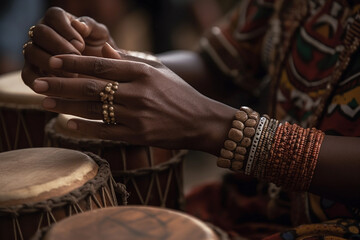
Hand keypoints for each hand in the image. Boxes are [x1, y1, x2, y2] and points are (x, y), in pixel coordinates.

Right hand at [22, 7, 115, 89]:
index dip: (66, 30)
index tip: (81, 44)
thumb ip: (91, 27)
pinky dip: (40, 81)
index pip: (54, 16)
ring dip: (49, 63)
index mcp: (59, 21)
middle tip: (76, 58)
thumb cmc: (101, 51)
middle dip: (58, 46)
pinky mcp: (33, 73)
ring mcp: (35, 53)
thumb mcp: (101, 37)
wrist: (102, 77)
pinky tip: (57, 86)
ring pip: (30, 51)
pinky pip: (27, 75)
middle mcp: (43, 35)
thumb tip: (78, 25)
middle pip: (39, 32)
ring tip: (70, 75)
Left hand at [32, 45, 235, 152]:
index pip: (101, 66)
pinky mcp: (138, 136)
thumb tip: (106, 55)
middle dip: (61, 84)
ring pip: (94, 110)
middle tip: (39, 82)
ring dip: (67, 105)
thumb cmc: (180, 94)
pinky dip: (85, 128)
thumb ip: (132, 63)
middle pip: (91, 87)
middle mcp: (138, 94)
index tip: (54, 62)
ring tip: (46, 101)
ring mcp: (137, 117)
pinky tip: (69, 124)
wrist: (201, 122)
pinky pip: (105, 132)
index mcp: (143, 74)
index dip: (74, 63)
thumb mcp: (160, 72)